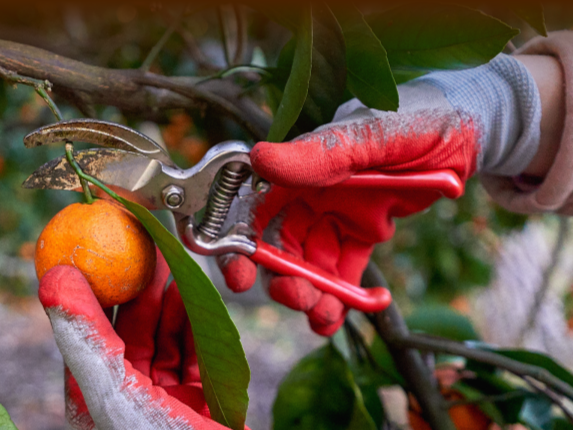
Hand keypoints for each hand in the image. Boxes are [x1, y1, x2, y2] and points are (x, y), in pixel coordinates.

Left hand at [39, 250, 243, 429]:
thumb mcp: (111, 389)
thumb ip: (83, 334)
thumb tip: (53, 276)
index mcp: (94, 394)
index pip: (86, 328)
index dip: (90, 286)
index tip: (97, 248)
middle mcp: (125, 394)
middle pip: (130, 328)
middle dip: (138, 288)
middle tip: (144, 249)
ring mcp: (163, 397)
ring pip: (165, 337)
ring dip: (170, 302)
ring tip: (172, 267)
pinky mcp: (198, 398)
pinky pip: (196, 352)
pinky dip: (198, 325)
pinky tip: (196, 300)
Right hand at [220, 54, 542, 335]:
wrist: (470, 128)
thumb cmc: (416, 118)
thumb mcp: (369, 137)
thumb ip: (317, 154)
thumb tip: (258, 158)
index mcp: (302, 168)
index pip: (256, 210)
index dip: (240, 245)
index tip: (238, 276)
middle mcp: (312, 194)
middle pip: (282, 246)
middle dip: (283, 278)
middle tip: (298, 299)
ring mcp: (338, 215)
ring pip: (313, 263)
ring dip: (315, 294)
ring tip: (324, 316)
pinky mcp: (365, 232)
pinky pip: (348, 269)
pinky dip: (349, 294)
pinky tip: (355, 310)